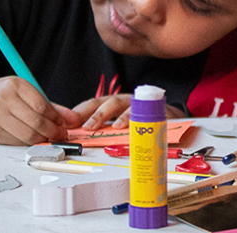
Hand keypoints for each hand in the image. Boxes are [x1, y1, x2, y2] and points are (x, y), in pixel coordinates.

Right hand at [0, 77, 80, 144]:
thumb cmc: (0, 96)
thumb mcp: (23, 93)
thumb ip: (48, 106)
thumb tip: (72, 119)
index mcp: (15, 85)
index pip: (42, 106)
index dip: (56, 119)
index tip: (64, 126)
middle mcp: (4, 99)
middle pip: (36, 121)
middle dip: (52, 132)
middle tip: (60, 136)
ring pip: (26, 134)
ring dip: (41, 140)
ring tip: (48, 139)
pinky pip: (16, 141)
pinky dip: (28, 143)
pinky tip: (32, 140)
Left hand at [69, 95, 188, 130]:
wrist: (168, 116)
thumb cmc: (139, 120)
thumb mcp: (119, 122)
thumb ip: (103, 128)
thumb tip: (80, 137)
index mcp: (112, 103)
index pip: (93, 104)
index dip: (80, 112)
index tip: (69, 122)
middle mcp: (124, 100)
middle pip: (107, 102)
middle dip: (95, 114)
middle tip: (86, 127)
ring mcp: (138, 103)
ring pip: (125, 105)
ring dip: (117, 116)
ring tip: (113, 127)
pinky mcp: (154, 109)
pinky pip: (145, 113)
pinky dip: (137, 119)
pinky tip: (131, 126)